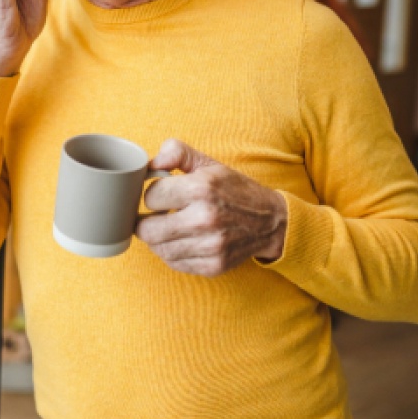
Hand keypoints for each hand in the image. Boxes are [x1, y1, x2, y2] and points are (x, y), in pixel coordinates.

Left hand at [136, 139, 286, 275]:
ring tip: (169, 227)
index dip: (152, 193)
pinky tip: (182, 240)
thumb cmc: (234, 189)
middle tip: (154, 215)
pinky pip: (175, 263)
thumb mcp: (208, 162)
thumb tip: (152, 164)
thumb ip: (176, 152)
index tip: (161, 194)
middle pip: (147, 230)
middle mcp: (205, 219)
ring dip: (158, 238)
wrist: (271, 220)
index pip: (151, 196)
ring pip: (158, 249)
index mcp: (202, 188)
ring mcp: (210, 246)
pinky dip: (172, 252)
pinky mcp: (213, 266)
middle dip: (146, 220)